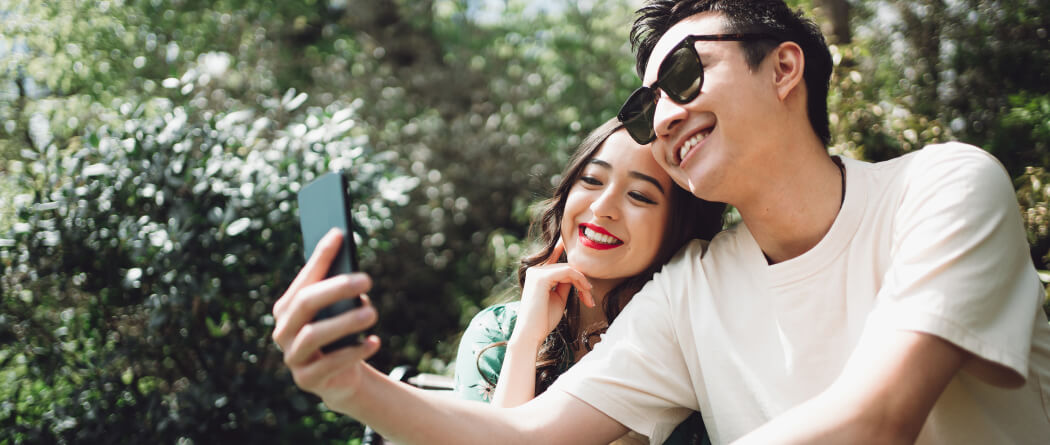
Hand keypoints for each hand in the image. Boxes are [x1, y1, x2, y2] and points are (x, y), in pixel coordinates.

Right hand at [271, 228, 379, 405]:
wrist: (340, 377)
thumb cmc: (339, 333)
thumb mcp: (338, 308)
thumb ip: (336, 279)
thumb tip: (340, 238)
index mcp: (287, 308)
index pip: (304, 279)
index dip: (321, 257)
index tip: (340, 235)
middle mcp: (283, 330)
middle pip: (305, 303)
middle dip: (336, 288)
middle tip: (367, 280)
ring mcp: (292, 356)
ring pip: (313, 334)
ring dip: (345, 321)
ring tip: (372, 312)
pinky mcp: (306, 379)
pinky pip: (329, 364)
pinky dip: (354, 352)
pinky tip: (374, 342)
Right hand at [510, 240, 593, 348]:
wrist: (532, 334)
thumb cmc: (544, 320)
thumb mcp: (558, 298)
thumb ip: (565, 284)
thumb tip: (576, 274)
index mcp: (537, 275)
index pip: (554, 259)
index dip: (564, 250)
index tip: (575, 252)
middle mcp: (535, 270)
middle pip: (566, 267)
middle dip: (582, 282)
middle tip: (590, 300)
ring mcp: (536, 272)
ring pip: (569, 269)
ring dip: (583, 283)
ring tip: (588, 299)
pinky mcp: (541, 278)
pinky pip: (567, 272)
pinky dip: (580, 280)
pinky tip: (585, 291)